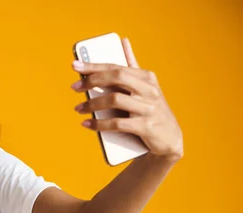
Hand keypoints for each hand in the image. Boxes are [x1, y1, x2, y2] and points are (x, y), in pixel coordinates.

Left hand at [70, 37, 183, 162]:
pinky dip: (99, 124)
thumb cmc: (151, 110)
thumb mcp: (145, 86)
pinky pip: (117, 123)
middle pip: (117, 77)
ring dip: (92, 104)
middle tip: (74, 88)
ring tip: (78, 108)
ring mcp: (149, 108)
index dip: (94, 66)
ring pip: (115, 100)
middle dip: (92, 81)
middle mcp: (149, 90)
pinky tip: (87, 124)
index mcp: (147, 77)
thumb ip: (132, 66)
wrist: (169, 140)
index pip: (116, 67)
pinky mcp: (146, 127)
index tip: (75, 65)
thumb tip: (123, 41)